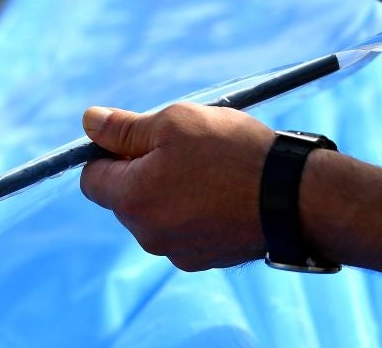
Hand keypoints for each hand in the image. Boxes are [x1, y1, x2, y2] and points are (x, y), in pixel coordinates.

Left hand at [79, 103, 275, 271]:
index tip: (144, 138)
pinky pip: (187, 230)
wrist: (293, 196)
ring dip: (173, 192)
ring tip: (213, 170)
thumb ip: (126, 127)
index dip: (112, 152)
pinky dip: (197, 212)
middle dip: (146, 172)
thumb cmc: (233, 153)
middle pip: (127, 197)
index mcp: (132, 199)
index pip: (92, 177)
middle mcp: (147, 234)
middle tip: (187, 149)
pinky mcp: (205, 259)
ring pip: (158, 214)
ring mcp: (177, 252)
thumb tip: (89, 122)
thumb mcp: (175, 122)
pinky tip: (226, 193)